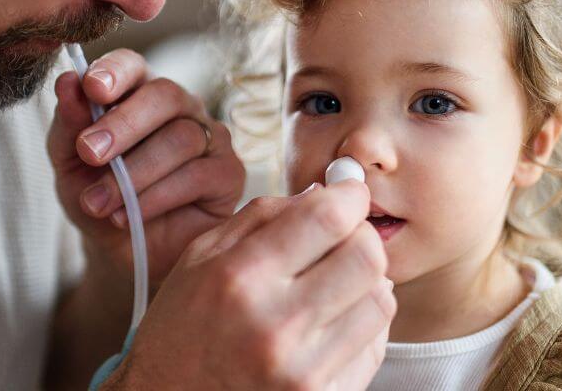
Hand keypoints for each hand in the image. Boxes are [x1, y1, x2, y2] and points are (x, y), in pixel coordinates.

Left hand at [49, 48, 245, 285]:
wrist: (121, 253)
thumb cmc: (99, 199)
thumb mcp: (70, 165)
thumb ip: (69, 124)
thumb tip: (67, 81)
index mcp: (139, 93)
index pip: (133, 65)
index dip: (115, 71)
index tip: (92, 88)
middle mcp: (181, 108)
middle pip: (164, 94)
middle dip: (123, 123)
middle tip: (90, 153)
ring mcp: (211, 138)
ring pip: (181, 138)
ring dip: (133, 174)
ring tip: (100, 204)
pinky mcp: (229, 173)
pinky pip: (198, 175)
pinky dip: (157, 196)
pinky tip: (129, 216)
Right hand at [102, 181, 395, 389]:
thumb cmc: (181, 329)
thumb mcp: (200, 258)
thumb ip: (262, 217)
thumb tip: (326, 191)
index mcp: (240, 279)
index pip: (329, 218)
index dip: (350, 196)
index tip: (348, 195)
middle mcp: (275, 326)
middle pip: (367, 257)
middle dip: (361, 238)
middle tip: (342, 241)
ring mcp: (303, 370)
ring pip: (380, 301)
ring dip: (365, 284)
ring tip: (333, 287)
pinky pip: (373, 346)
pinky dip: (360, 327)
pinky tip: (328, 325)